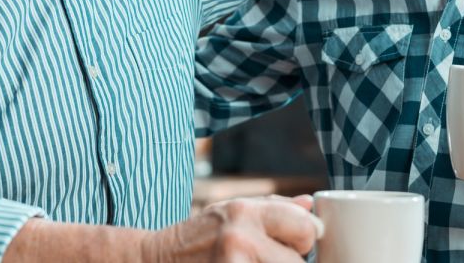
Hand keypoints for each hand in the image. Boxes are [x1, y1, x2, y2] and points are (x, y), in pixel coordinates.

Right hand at [140, 195, 322, 262]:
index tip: (292, 244)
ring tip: (251, 262)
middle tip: (263, 257)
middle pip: (297, 262)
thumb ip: (274, 208)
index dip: (303, 239)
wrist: (154, 261)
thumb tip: (309, 206)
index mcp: (245, 212)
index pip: (305, 227)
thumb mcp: (231, 211)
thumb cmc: (198, 237)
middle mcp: (239, 238)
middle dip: (288, 262)